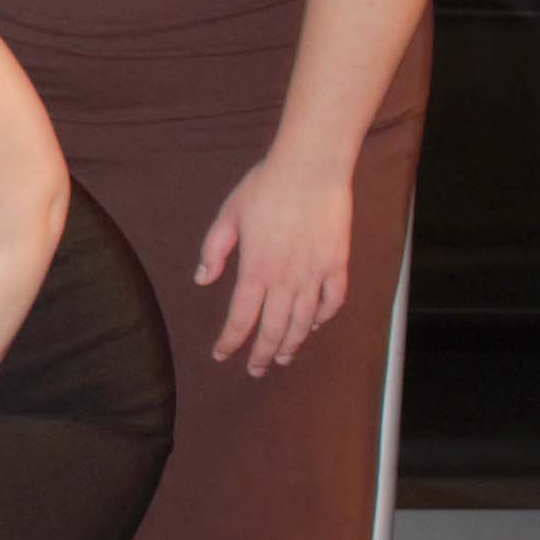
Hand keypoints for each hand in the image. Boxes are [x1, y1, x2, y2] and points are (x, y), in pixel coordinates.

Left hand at [200, 152, 357, 375]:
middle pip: (273, 328)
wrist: (310, 169)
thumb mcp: (228, 215)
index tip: (222, 355)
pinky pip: (332, 301)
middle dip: (261, 353)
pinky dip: (324, 318)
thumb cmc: (265, 187)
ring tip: (283, 358)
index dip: (231, 341)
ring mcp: (314, 274)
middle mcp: (285, 279)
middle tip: (254, 370)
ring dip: (293, 343)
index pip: (240, 318)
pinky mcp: (337, 264)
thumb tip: (202, 281)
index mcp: (255, 269)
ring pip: (304, 322)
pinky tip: (315, 325)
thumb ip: (214, 250)